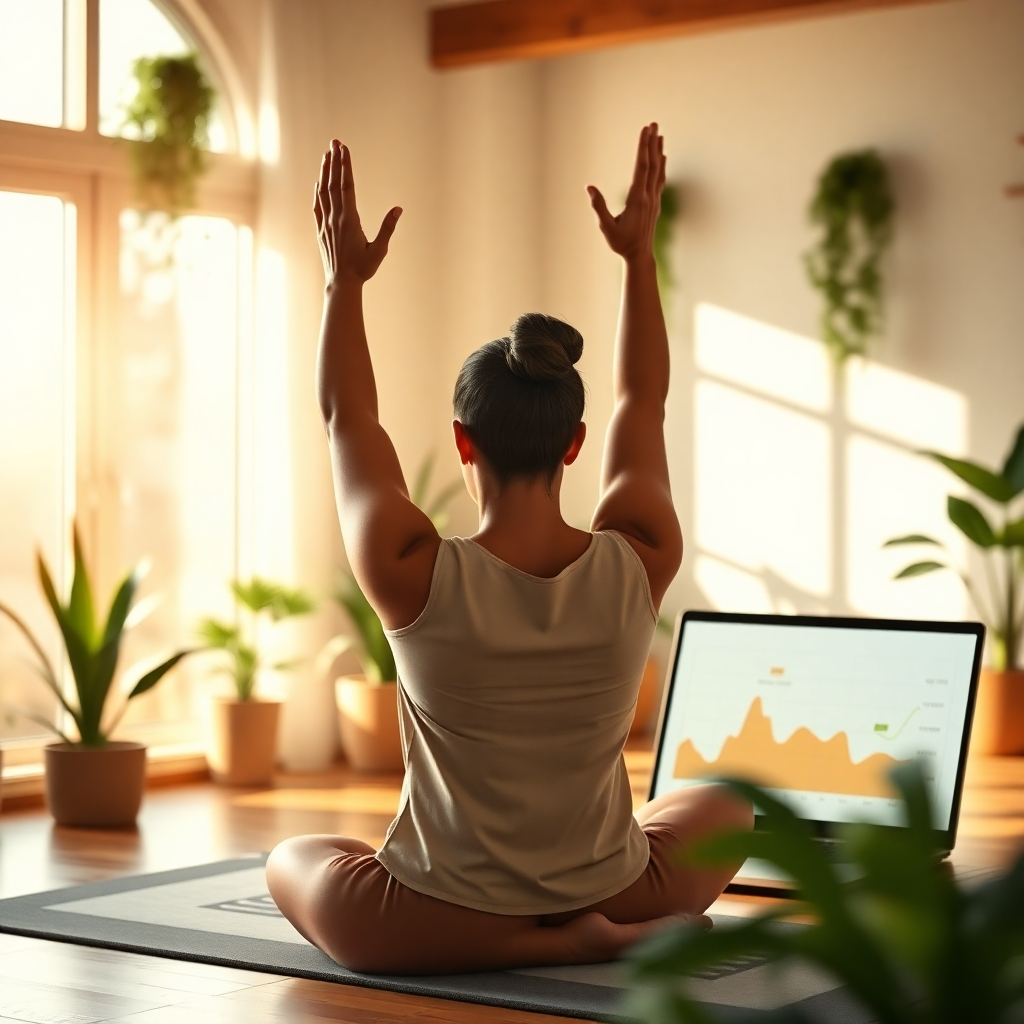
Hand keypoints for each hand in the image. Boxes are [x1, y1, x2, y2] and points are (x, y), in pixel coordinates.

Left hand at [314, 140, 401, 286]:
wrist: (341, 284)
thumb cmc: (363, 269)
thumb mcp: (380, 250)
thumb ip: (388, 228)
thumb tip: (398, 209)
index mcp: (350, 220)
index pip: (346, 186)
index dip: (345, 165)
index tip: (344, 148)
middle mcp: (335, 218)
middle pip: (333, 183)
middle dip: (334, 161)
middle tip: (335, 142)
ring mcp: (325, 223)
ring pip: (323, 191)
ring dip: (325, 172)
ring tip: (327, 155)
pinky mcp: (320, 230)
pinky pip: (317, 205)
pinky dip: (317, 191)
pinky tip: (319, 182)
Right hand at [587, 123, 664, 262]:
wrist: (639, 256)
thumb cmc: (621, 243)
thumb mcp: (606, 227)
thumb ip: (599, 207)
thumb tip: (589, 187)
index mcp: (637, 199)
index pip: (641, 167)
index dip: (643, 147)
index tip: (645, 130)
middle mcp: (648, 196)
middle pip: (652, 164)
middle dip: (652, 143)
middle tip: (654, 123)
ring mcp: (654, 200)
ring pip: (658, 170)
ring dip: (658, 151)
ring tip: (659, 135)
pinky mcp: (655, 204)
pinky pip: (660, 179)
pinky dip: (661, 166)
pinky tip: (662, 157)